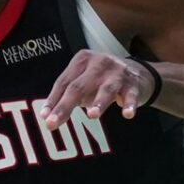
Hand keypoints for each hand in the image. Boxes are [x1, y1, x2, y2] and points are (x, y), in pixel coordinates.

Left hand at [42, 50, 156, 128]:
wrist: (137, 73)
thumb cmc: (102, 80)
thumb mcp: (84, 82)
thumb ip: (67, 96)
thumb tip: (47, 116)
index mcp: (82, 60)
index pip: (64, 82)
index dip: (53, 100)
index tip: (45, 117)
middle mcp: (99, 63)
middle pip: (79, 87)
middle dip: (65, 106)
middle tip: (53, 123)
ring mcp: (117, 73)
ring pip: (106, 89)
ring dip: (99, 102)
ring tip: (92, 116)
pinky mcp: (133, 84)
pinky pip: (131, 96)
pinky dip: (129, 105)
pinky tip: (127, 114)